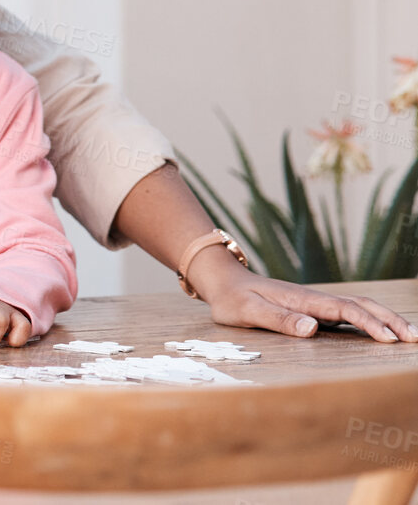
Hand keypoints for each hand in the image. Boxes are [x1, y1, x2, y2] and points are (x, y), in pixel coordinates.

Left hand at [190, 251, 417, 342]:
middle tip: (414, 338)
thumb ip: (278, 320)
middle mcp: (313, 299)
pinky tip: (380, 331)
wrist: (222, 282)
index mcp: (303, 300)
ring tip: (408, 335)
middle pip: (360, 305)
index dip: (369, 323)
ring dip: (383, 318)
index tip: (390, 338)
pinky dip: (369, 320)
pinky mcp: (311, 309)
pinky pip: (347, 313)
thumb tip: (313, 328)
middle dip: (389, 319)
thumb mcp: (248, 312)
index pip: (344, 310)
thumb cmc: (232, 300)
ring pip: (357, 307)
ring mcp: (314, 303)